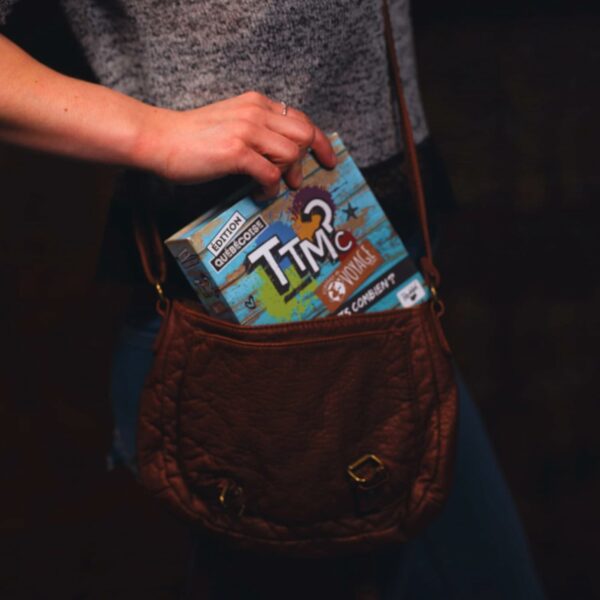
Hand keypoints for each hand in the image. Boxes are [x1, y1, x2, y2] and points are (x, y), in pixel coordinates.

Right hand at [138, 91, 336, 197]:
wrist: (159, 139)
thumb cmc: (193, 138)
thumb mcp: (232, 123)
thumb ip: (258, 132)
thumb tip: (284, 157)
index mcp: (257, 103)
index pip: (302, 119)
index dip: (320, 141)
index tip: (328, 159)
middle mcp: (256, 112)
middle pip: (304, 134)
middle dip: (307, 160)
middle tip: (298, 181)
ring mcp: (246, 131)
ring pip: (291, 154)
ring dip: (286, 176)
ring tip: (268, 186)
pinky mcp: (236, 152)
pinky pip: (271, 174)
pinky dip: (269, 189)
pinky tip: (257, 192)